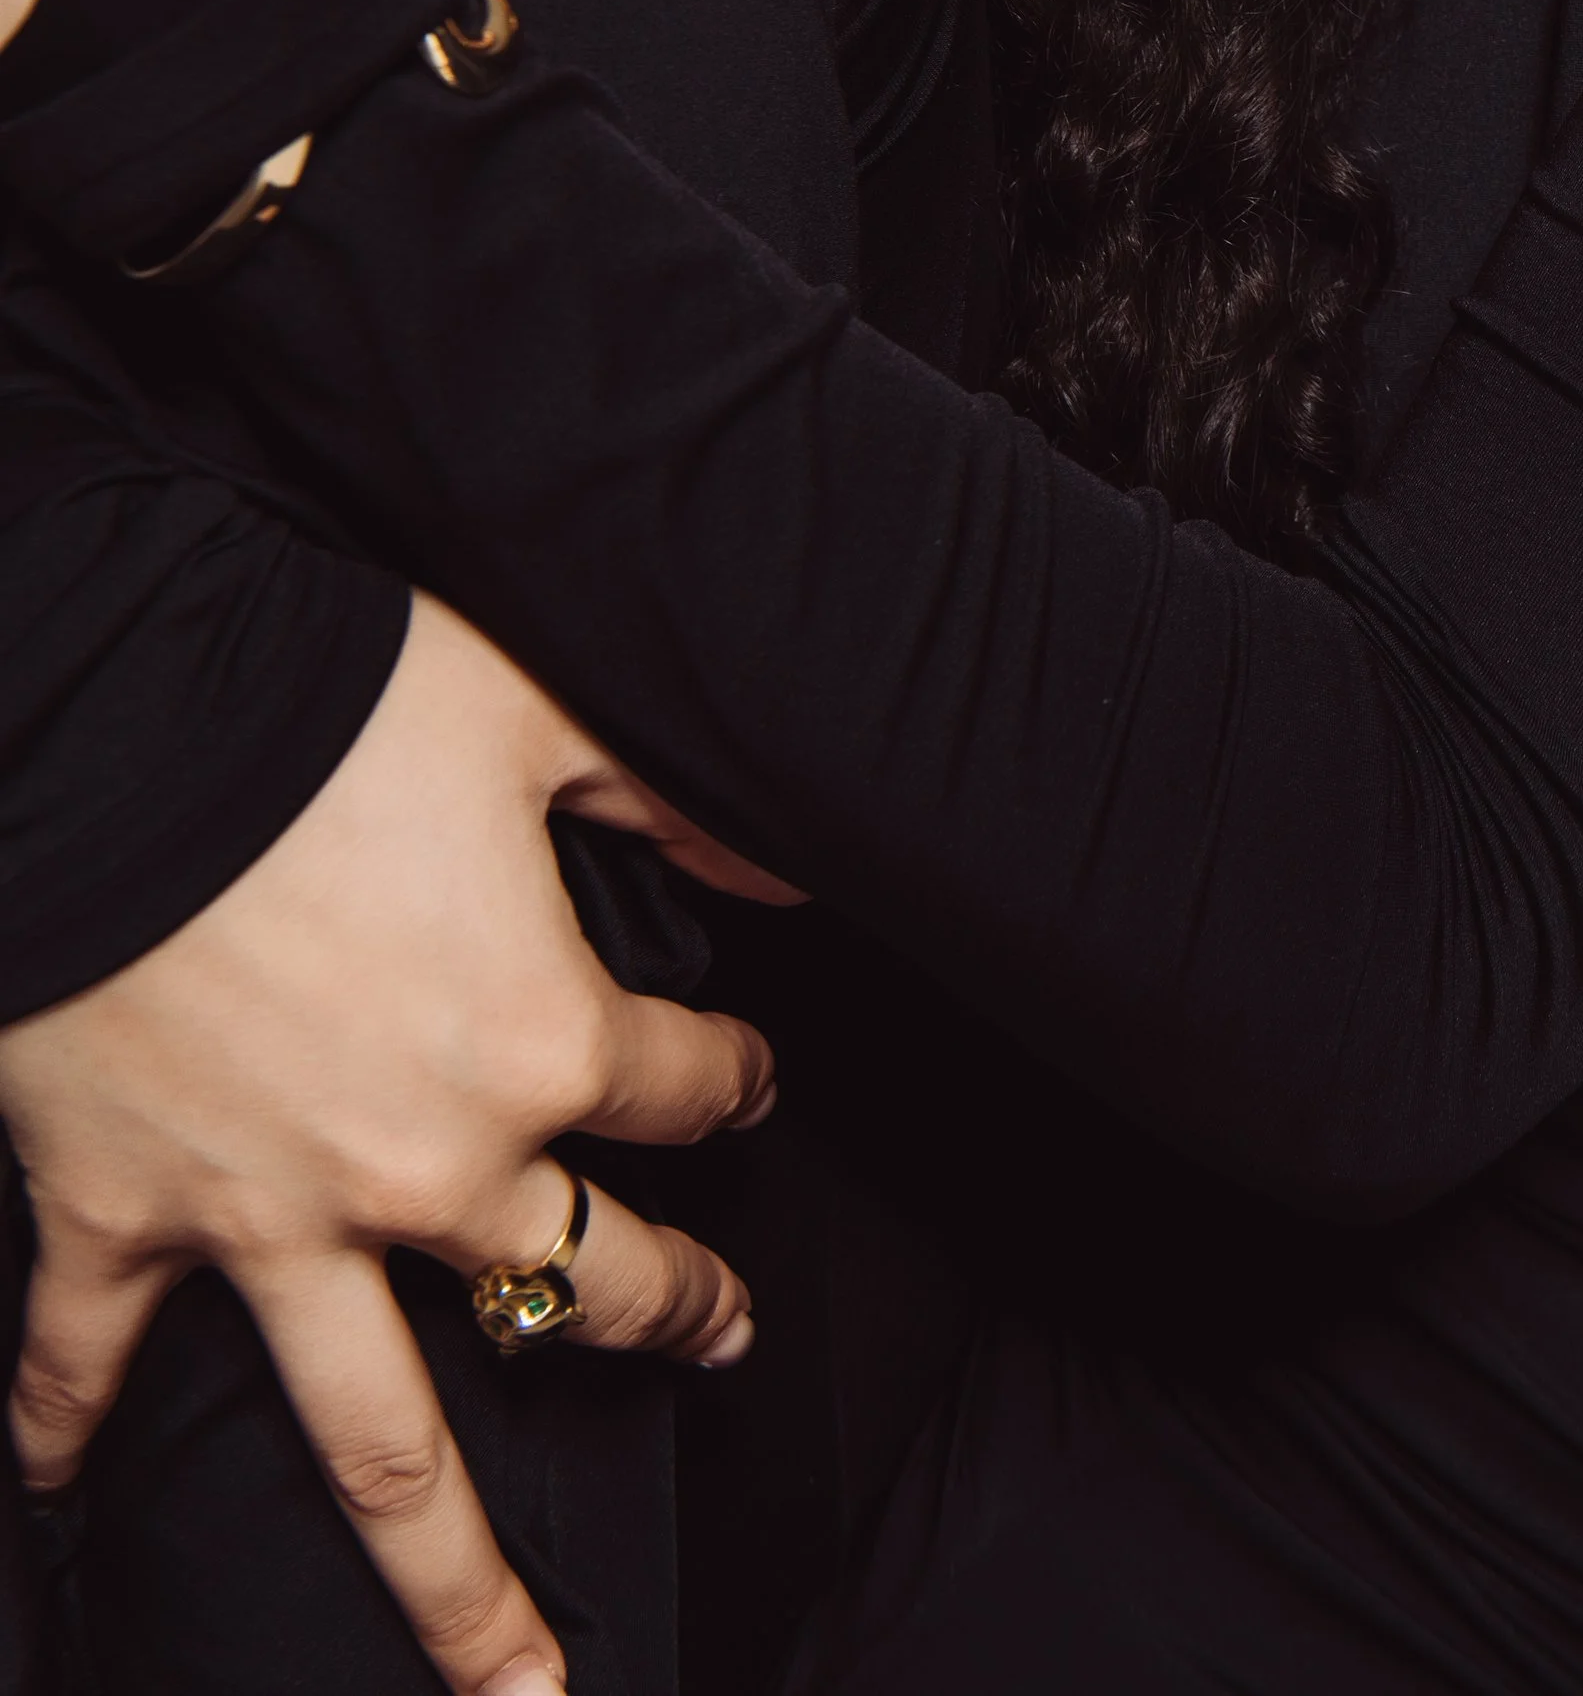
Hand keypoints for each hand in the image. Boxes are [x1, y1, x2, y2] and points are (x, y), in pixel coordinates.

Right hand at [0, 596, 785, 1695]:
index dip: (733, 1073)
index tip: (748, 1073)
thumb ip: (672, 797)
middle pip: (585, 1279)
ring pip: (384, 1446)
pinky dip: (64, 1437)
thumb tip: (793, 865)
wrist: (104, 723)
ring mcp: (269, 1224)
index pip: (686, 1081)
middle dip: (670, 1313)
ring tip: (521, 1686)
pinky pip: (86, 1367)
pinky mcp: (119, 1223)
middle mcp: (426, 1170)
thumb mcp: (534, 714)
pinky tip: (65, 1503)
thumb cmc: (324, 700)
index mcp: (541, 1039)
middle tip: (717, 1339)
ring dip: (455, 1583)